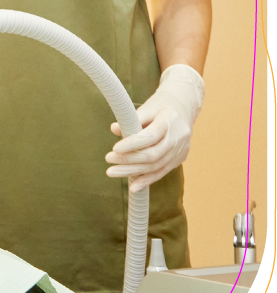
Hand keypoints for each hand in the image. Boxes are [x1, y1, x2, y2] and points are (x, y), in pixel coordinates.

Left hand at [106, 65, 203, 192]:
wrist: (184, 107)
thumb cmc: (161, 105)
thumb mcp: (147, 106)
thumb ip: (132, 118)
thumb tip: (114, 129)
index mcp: (169, 122)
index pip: (150, 137)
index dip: (132, 144)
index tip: (115, 148)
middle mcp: (178, 138)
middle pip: (153, 155)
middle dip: (129, 160)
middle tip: (108, 159)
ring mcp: (180, 150)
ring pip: (156, 166)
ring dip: (133, 172)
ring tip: (112, 172)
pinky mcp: (179, 158)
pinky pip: (162, 171)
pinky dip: (147, 179)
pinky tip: (133, 187)